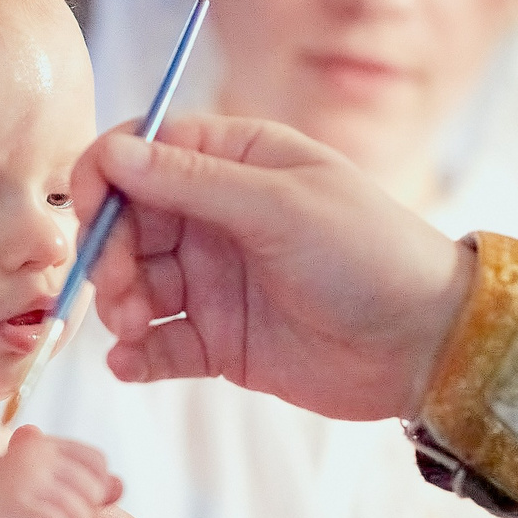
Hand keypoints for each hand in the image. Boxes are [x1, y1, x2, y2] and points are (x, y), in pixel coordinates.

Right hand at [0, 427, 118, 517]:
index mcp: (36, 444)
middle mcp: (31, 448)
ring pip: (81, 514)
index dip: (85, 495)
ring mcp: (23, 474)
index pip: (95, 464)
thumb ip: (80, 492)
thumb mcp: (39, 509)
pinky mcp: (18, 505)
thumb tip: (122, 484)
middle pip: (94, 490)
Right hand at [77, 116, 477, 420]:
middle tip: (119, 291)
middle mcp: (216, 217)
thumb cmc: (369, 253)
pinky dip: (135, 355)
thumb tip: (115, 154)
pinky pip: (157, 344)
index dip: (106, 180)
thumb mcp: (280, 206)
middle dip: (108, 254)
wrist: (425, 344)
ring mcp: (214, 281)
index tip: (92, 215)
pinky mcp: (219, 341)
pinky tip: (131, 364)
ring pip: (134, 285)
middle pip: (127, 223)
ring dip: (118, 306)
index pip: (142, 153)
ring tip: (133, 329)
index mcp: (235, 162)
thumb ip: (192, 182)